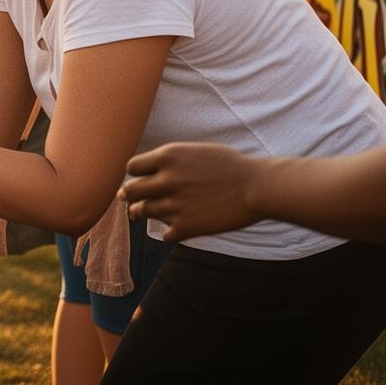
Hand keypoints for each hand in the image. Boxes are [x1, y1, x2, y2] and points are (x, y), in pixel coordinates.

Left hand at [124, 142, 262, 242]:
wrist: (256, 187)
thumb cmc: (229, 166)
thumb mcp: (195, 151)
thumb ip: (170, 161)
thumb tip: (149, 171)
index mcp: (167, 157)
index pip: (132, 167)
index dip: (135, 174)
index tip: (140, 179)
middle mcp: (166, 180)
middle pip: (130, 191)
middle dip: (129, 196)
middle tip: (129, 199)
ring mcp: (174, 205)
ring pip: (142, 212)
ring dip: (140, 214)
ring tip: (140, 215)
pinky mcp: (186, 227)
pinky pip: (164, 234)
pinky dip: (167, 232)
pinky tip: (173, 230)